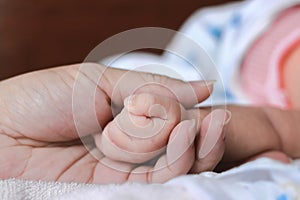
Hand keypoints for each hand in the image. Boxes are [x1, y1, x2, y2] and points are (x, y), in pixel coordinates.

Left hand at [0, 63, 218, 183]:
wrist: (1, 134)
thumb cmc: (45, 98)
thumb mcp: (102, 80)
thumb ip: (153, 86)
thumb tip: (205, 86)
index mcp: (131, 119)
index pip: (177, 123)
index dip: (198, 119)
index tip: (214, 107)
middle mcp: (133, 148)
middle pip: (183, 150)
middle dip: (203, 137)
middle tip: (214, 120)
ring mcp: (128, 172)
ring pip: (177, 168)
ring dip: (191, 149)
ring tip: (189, 127)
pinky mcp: (120, 192)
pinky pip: (159, 184)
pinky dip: (177, 164)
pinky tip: (181, 140)